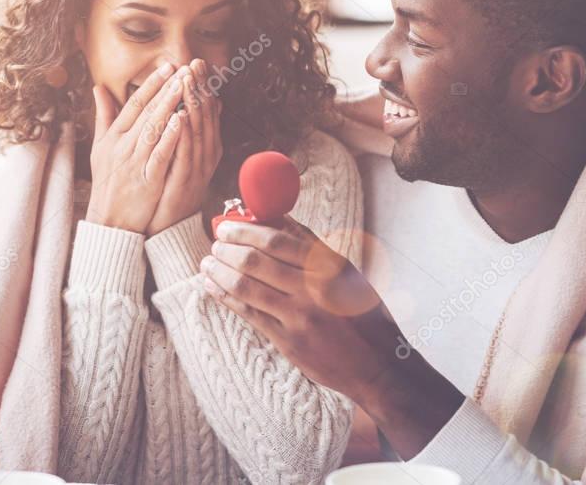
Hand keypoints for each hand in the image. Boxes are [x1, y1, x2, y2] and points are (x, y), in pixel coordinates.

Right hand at [85, 63, 185, 233]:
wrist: (110, 219)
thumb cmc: (107, 182)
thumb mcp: (100, 147)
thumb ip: (103, 117)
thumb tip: (99, 88)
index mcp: (113, 136)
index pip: (133, 104)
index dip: (151, 84)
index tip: (166, 67)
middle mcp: (122, 146)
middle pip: (146, 112)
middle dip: (165, 89)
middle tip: (181, 69)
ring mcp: (134, 162)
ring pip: (154, 128)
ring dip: (169, 105)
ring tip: (184, 86)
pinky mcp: (147, 179)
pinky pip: (160, 153)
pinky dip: (170, 136)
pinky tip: (182, 120)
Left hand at [146, 59, 222, 234]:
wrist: (168, 226)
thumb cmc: (171, 188)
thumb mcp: (183, 155)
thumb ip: (191, 130)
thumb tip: (203, 103)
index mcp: (205, 146)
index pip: (206, 110)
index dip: (202, 86)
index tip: (195, 63)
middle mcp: (205, 154)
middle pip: (205, 116)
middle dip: (200, 88)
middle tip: (194, 63)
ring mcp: (197, 167)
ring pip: (198, 130)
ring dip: (193, 103)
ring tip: (188, 80)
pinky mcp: (185, 180)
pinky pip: (185, 153)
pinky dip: (184, 133)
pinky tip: (181, 115)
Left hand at [200, 217, 463, 457]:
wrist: (378, 366)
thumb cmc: (363, 314)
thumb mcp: (346, 274)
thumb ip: (311, 246)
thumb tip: (277, 218)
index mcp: (328, 266)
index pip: (276, 240)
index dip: (245, 230)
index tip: (227, 226)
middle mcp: (312, 290)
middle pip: (255, 262)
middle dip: (227, 250)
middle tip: (215, 243)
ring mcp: (298, 318)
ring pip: (246, 287)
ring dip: (219, 272)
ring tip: (207, 263)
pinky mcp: (288, 342)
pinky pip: (248, 314)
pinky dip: (225, 297)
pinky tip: (213, 287)